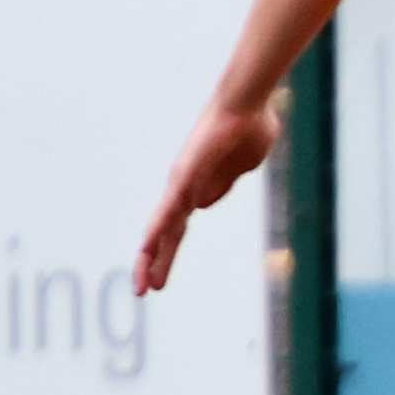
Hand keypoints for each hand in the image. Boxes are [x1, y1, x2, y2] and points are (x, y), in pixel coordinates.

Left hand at [136, 95, 278, 295]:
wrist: (247, 104)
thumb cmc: (250, 127)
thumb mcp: (242, 165)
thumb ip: (223, 185)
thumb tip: (203, 205)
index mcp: (199, 188)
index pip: (178, 227)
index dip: (169, 250)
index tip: (162, 274)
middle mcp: (184, 188)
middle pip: (166, 233)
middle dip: (156, 262)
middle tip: (145, 289)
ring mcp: (182, 182)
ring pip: (162, 228)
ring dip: (152, 257)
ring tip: (144, 285)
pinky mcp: (186, 176)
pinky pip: (169, 209)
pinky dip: (157, 231)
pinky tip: (147, 248)